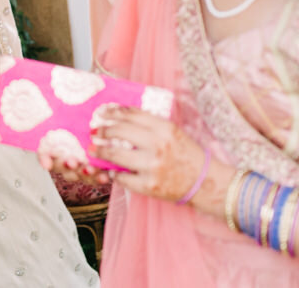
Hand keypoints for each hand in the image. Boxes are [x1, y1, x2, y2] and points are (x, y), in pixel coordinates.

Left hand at [90, 105, 208, 201]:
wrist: (205, 183)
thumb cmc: (188, 155)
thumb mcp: (172, 132)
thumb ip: (150, 124)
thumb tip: (121, 116)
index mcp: (164, 128)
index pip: (131, 114)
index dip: (113, 112)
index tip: (102, 113)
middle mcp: (157, 145)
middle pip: (119, 131)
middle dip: (103, 130)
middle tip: (94, 132)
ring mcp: (152, 166)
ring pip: (116, 155)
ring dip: (100, 151)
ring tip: (93, 150)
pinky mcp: (149, 185)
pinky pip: (122, 178)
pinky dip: (114, 174)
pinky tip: (111, 171)